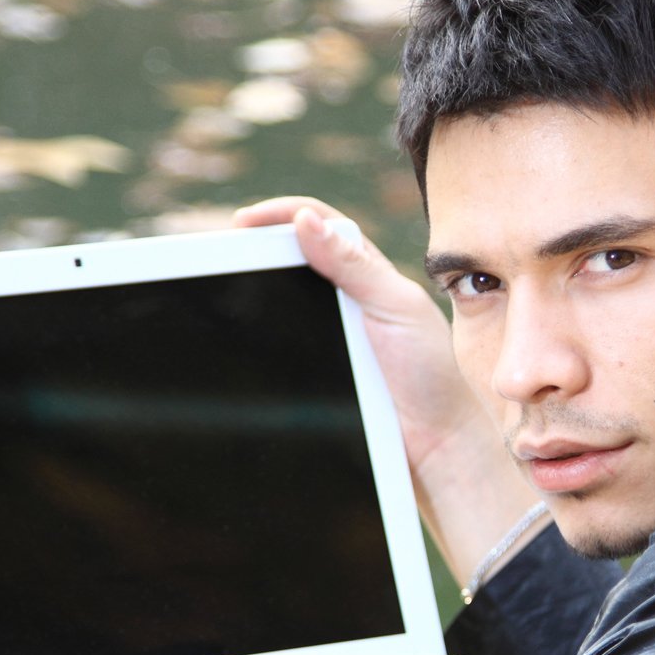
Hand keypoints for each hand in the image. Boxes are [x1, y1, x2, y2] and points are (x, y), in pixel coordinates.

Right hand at [232, 198, 483, 475]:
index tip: (245, 222)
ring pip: (280, 301)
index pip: (320, 225)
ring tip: (219, 288)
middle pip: (291, 260)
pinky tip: (237, 337)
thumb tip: (305, 221)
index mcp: (367, 272)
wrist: (436, 439)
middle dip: (254, 251)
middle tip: (219, 254)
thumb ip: (354, 265)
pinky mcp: (319, 367)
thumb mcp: (395, 306)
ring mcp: (330, 332)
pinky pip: (278, 346)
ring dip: (250, 294)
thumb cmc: (428, 370)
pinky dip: (257, 337)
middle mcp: (345, 297)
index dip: (282, 215)